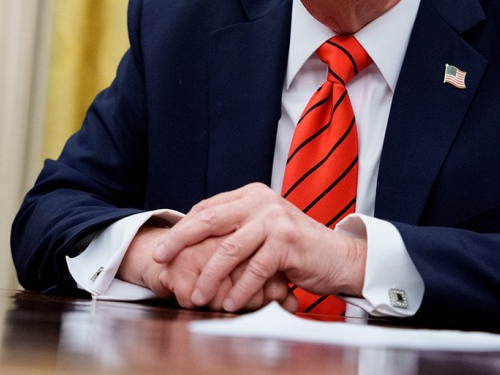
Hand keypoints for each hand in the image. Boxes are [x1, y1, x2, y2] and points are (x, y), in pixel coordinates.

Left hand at [152, 183, 365, 311]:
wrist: (338, 257)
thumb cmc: (298, 248)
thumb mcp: (265, 228)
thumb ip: (238, 227)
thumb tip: (194, 237)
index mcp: (253, 194)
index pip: (209, 207)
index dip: (184, 227)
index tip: (166, 246)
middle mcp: (262, 202)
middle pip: (210, 220)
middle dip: (180, 241)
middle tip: (160, 257)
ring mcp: (275, 220)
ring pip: (228, 249)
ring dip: (209, 277)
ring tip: (196, 296)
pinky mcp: (286, 242)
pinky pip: (253, 269)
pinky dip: (239, 290)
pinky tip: (230, 304)